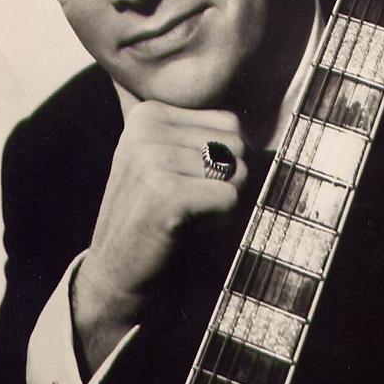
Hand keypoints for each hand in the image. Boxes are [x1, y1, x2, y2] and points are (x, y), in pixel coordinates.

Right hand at [72, 100, 246, 372]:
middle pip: (236, 145)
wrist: (116, 270)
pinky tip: (186, 230)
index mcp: (150, 113)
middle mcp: (147, 127)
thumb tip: (267, 138)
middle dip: (226, 182)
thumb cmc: (158, 217)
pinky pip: (230, 199)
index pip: (229, 123)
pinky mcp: (165, 193)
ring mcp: (152, 158)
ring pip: (237, 173)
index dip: (224, 161)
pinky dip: (219, 221)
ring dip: (221, 204)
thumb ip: (208, 138)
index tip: (187, 184)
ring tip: (186, 217)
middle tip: (189, 204)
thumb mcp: (172, 162)